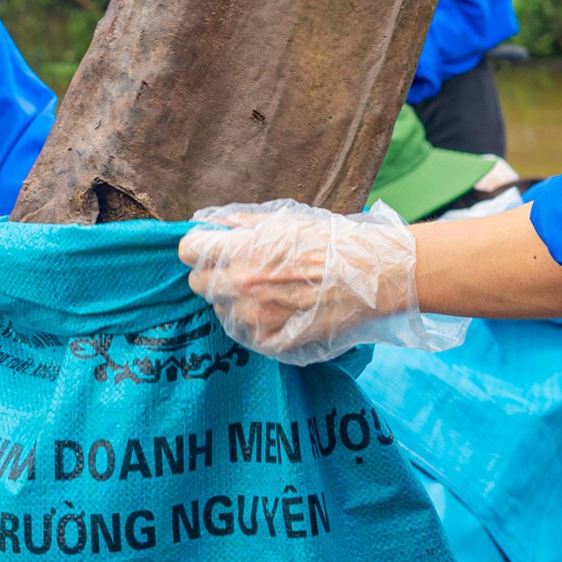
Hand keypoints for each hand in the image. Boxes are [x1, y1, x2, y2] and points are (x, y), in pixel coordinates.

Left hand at [176, 199, 469, 364]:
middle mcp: (242, 287)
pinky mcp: (273, 341)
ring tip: (269, 288)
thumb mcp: (284, 219)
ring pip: (222, 311)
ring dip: (236, 300)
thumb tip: (210, 224)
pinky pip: (247, 333)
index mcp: (241, 251)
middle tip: (239, 268)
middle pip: (197, 284)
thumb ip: (240, 222)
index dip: (198, 246)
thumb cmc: (332, 241)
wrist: (373, 275)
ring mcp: (256, 319)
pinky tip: (280, 308)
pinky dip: (257, 322)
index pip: (188, 251)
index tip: (209, 247)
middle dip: (212, 275)